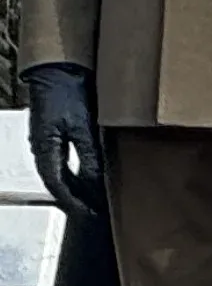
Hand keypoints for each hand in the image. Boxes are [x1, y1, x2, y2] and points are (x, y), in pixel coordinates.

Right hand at [23, 65, 105, 224]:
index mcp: (45, 150)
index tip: (89, 214)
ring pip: (60, 173)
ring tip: (95, 199)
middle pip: (58, 183)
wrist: (58, 71)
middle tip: (96, 212)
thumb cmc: (68, 95)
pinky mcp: (53, 135)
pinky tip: (90, 176)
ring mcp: (46, 142)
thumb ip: (89, 155)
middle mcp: (42, 150)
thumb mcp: (82, 127)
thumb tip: (96, 182)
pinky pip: (63, 162)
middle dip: (76, 199)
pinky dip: (76, 172)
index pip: (57, 186)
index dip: (73, 202)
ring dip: (77, 187)